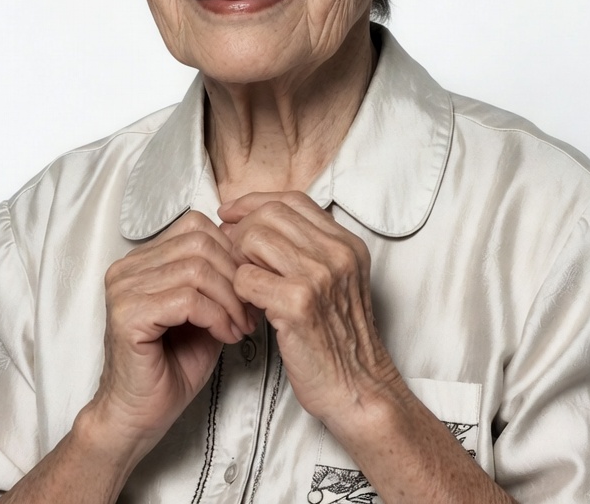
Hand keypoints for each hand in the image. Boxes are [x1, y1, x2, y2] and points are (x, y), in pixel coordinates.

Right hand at [83, 211, 254, 460]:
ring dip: (229, 299)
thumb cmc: (172, 365)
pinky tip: (226, 336)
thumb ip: (218, 278)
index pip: (196, 226)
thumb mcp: (204, 311)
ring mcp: (124, 289)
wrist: (139, 416)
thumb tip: (251, 252)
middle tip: (249, 311)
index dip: (231, 252)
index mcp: (142, 259)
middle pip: (199, 243)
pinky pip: (187, 299)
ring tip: (239, 326)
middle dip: (235, 276)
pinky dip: (216, 316)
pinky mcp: (128, 315)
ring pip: (197, 269)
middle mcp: (127, 268)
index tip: (249, 286)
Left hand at [218, 192, 401, 429]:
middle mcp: (336, 253)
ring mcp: (318, 276)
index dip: (255, 201)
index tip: (231, 212)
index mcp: (347, 244)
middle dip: (241, 230)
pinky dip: (238, 291)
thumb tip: (253, 224)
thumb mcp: (337, 282)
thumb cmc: (340, 340)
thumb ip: (309, 250)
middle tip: (229, 253)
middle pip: (270, 214)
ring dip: (237, 260)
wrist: (359, 389)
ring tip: (241, 283)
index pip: (292, 199)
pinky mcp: (298, 304)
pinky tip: (249, 307)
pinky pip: (246, 278)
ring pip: (253, 240)